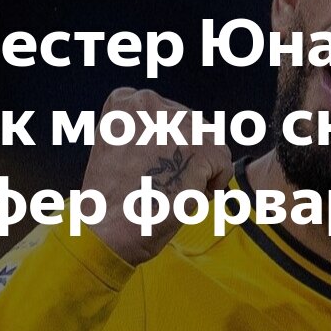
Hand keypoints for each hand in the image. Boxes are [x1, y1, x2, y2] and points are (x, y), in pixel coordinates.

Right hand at [80, 88, 232, 264]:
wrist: (107, 228)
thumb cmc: (110, 200)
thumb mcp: (117, 148)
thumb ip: (144, 132)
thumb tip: (179, 138)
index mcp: (125, 102)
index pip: (167, 113)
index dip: (168, 143)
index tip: (154, 167)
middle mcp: (150, 103)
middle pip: (192, 125)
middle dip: (187, 156)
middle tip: (166, 183)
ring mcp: (176, 123)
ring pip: (211, 143)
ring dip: (200, 170)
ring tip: (174, 191)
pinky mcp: (200, 147)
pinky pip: (223, 164)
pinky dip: (213, 186)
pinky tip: (187, 197)